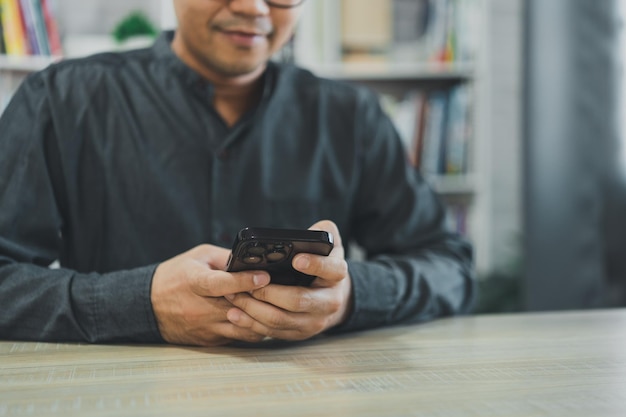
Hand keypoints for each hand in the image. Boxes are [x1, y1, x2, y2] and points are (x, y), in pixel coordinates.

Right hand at [151, 244, 270, 345]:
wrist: (149, 305)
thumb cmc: (176, 276)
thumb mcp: (198, 257)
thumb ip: (226, 258)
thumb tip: (253, 260)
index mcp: (194, 282)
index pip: (221, 283)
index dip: (244, 280)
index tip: (264, 277)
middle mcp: (199, 308)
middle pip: (238, 308)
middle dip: (262, 300)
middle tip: (281, 290)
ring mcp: (205, 327)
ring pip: (244, 328)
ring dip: (262, 317)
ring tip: (275, 306)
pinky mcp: (211, 340)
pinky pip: (239, 337)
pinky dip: (253, 327)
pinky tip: (263, 317)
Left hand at [225, 220, 352, 340]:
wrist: (330, 296)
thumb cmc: (323, 264)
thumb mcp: (328, 244)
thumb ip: (321, 232)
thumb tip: (309, 232)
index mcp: (337, 276)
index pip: (331, 270)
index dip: (315, 264)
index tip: (296, 259)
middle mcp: (329, 302)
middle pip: (298, 300)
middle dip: (267, 292)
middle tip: (247, 283)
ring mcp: (314, 321)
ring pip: (280, 319)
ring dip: (253, 309)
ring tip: (233, 296)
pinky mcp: (298, 333)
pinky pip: (272, 332)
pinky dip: (251, 323)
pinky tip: (235, 313)